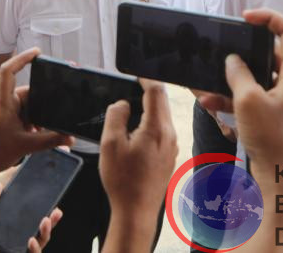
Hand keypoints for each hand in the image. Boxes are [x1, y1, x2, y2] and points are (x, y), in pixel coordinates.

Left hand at [0, 48, 71, 183]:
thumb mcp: (25, 146)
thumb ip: (50, 140)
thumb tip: (70, 138)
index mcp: (4, 101)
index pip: (8, 71)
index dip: (22, 58)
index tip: (38, 53)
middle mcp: (3, 101)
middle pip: (28, 91)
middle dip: (44, 98)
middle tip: (61, 102)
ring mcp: (4, 110)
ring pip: (28, 105)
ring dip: (39, 114)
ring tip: (51, 125)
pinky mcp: (5, 119)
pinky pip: (24, 114)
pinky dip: (33, 121)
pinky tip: (42, 132)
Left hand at [0, 168, 60, 252]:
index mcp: (0, 229)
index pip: (24, 220)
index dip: (38, 212)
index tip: (49, 201)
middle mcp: (7, 241)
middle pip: (36, 232)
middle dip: (50, 223)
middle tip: (55, 212)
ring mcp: (9, 250)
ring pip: (37, 245)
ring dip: (46, 234)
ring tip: (46, 222)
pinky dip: (35, 249)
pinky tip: (32, 240)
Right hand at [99, 80, 177, 216]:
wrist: (136, 212)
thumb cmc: (122, 180)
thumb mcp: (110, 144)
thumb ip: (116, 116)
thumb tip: (123, 103)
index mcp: (156, 128)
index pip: (156, 91)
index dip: (145, 77)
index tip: (136, 71)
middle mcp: (170, 134)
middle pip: (162, 102)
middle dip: (148, 91)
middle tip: (132, 84)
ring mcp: (172, 146)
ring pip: (162, 117)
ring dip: (149, 108)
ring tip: (132, 107)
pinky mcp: (169, 156)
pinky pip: (162, 130)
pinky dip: (151, 123)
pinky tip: (137, 130)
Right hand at [198, 8, 282, 173]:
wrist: (280, 178)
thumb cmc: (272, 139)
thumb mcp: (249, 101)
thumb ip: (239, 74)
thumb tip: (232, 60)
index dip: (267, 18)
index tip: (245, 17)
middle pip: (270, 53)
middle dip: (242, 53)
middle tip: (223, 49)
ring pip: (258, 76)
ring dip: (233, 78)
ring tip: (208, 82)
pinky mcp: (276, 113)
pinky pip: (254, 95)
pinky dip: (234, 96)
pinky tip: (210, 102)